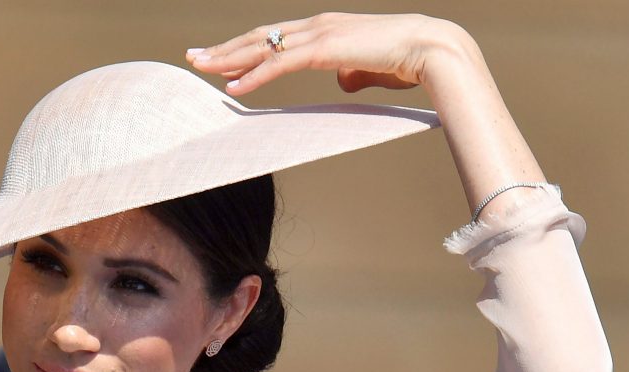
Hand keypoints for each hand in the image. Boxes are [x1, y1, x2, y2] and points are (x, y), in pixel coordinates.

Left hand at [187, 12, 545, 215]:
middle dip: (224, 48)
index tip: (221, 59)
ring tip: (200, 68)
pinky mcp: (325, 49)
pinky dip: (254, 75)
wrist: (435, 49)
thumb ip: (351, 73)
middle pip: (259, 36)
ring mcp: (320, 34)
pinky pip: (280, 63)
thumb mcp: (371, 69)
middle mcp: (317, 25)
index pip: (275, 37)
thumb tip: (342, 83)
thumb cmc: (408, 61)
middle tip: (193, 57)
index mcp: (325, 28)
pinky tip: (232, 88)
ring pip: (262, 45)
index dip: (245, 48)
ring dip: (228, 58)